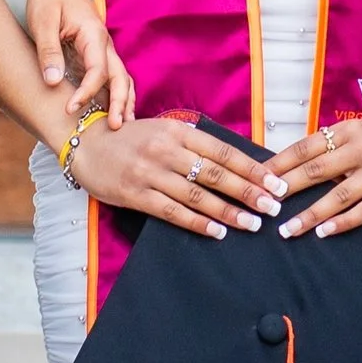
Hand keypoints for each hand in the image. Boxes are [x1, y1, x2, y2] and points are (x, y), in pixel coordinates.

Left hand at [24, 0, 131, 125]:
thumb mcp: (42, 21)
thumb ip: (48, 51)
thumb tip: (52, 82)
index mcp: (94, 33)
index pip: (98, 70)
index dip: (87, 92)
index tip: (70, 109)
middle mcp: (104, 43)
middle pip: (120, 76)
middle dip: (121, 102)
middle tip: (118, 128)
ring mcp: (103, 48)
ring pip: (121, 77)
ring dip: (124, 100)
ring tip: (123, 125)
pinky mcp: (95, 53)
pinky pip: (111, 76)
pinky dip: (116, 94)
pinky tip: (112, 111)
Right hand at [68, 114, 286, 238]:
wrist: (85, 143)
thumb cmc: (131, 139)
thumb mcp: (164, 130)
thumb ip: (194, 144)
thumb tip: (236, 162)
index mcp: (179, 132)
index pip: (224, 151)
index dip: (252, 168)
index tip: (276, 182)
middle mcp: (167, 150)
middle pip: (216, 173)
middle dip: (249, 191)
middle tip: (274, 206)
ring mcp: (150, 173)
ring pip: (198, 195)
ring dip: (229, 211)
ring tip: (254, 223)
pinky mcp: (135, 195)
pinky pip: (173, 212)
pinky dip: (198, 223)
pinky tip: (218, 232)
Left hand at [268, 108, 361, 239]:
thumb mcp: (353, 134)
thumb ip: (325, 148)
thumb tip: (282, 169)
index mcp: (348, 130)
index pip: (306, 147)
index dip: (280, 164)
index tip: (257, 181)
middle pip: (318, 170)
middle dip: (288, 189)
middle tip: (265, 207)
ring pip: (340, 194)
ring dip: (312, 214)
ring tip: (289, 229)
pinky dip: (343, 221)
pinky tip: (324, 232)